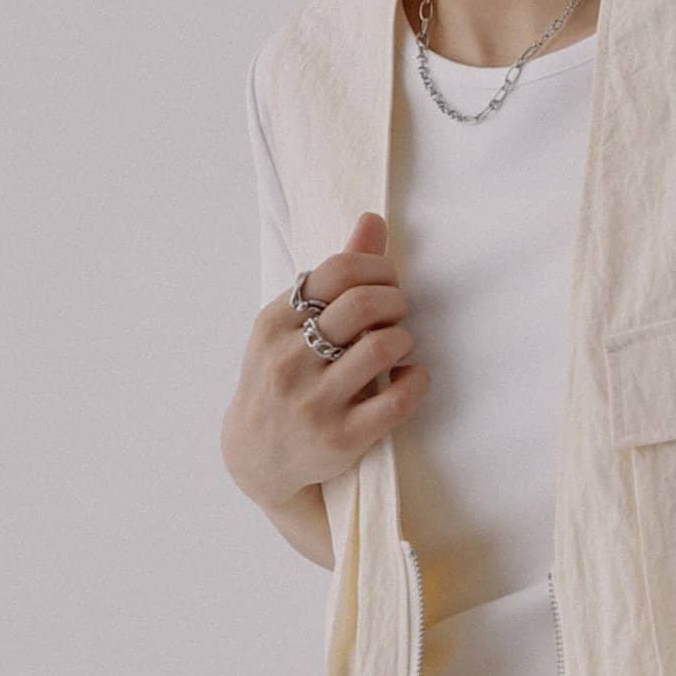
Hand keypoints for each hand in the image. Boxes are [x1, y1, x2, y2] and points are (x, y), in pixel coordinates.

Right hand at [221, 211, 430, 510]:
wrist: (258, 455)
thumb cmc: (284, 376)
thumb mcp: (291, 326)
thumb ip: (335, 277)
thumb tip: (374, 221)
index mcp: (274, 324)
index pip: (337, 272)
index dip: (377, 268)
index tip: (388, 281)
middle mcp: (289, 361)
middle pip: (362, 304)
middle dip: (395, 300)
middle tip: (399, 311)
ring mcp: (314, 402)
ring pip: (382, 347)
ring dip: (404, 339)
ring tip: (399, 345)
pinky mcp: (341, 438)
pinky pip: (398, 400)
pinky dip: (417, 381)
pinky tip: (412, 377)